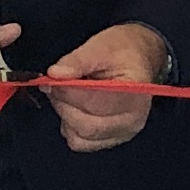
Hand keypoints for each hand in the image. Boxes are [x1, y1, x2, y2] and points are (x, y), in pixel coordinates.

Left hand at [38, 22, 168, 152]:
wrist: (138, 57)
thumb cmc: (123, 50)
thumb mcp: (100, 46)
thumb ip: (77, 60)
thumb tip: (55, 74)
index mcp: (134, 93)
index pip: (95, 102)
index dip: (68, 93)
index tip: (51, 80)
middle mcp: (132, 119)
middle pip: (87, 126)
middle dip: (63, 105)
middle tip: (53, 86)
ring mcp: (123, 133)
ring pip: (81, 138)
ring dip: (65, 116)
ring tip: (66, 95)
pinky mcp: (112, 140)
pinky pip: (82, 143)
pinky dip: (71, 127)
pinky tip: (74, 108)